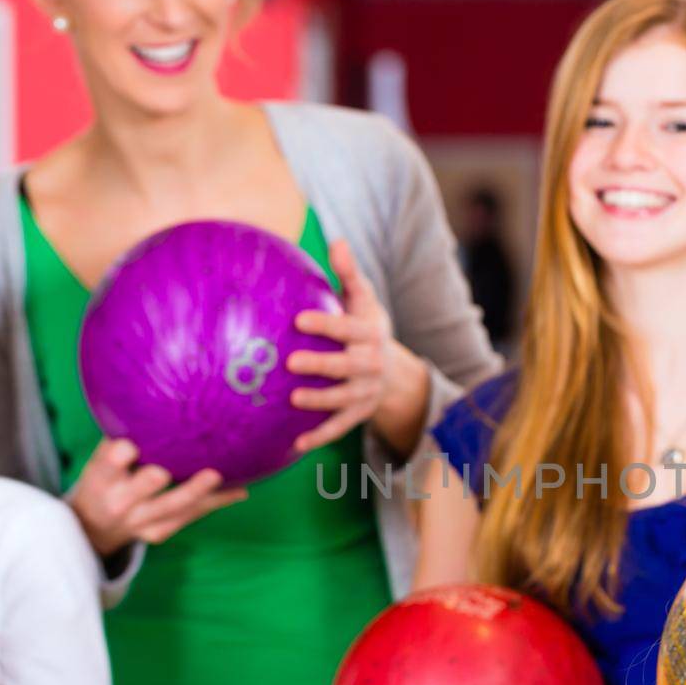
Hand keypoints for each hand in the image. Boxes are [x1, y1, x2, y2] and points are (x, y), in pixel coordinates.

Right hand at [68, 438, 246, 556]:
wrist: (97, 525)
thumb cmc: (106, 477)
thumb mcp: (102, 457)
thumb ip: (123, 432)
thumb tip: (156, 390)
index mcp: (101, 477)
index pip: (109, 463)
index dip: (120, 456)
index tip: (130, 446)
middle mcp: (119, 502)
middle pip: (144, 487)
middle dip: (156, 479)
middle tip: (172, 466)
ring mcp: (140, 521)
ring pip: (175, 506)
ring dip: (199, 491)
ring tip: (221, 475)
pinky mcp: (159, 531)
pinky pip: (191, 515)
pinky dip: (216, 502)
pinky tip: (239, 489)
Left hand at [286, 239, 401, 454]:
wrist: (393, 371)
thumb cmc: (365, 326)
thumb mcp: (364, 299)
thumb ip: (349, 273)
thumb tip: (336, 240)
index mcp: (371, 334)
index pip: (348, 329)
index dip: (326, 324)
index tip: (299, 319)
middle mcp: (372, 364)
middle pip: (347, 366)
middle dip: (322, 365)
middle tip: (292, 361)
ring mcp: (367, 392)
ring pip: (344, 399)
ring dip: (320, 401)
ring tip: (293, 400)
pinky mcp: (360, 414)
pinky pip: (340, 427)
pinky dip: (321, 436)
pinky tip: (296, 444)